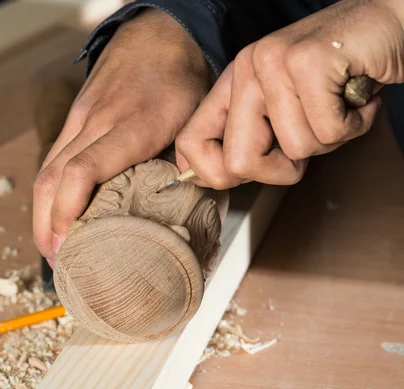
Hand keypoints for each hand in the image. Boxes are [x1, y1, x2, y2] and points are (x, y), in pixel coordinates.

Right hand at [33, 9, 210, 264]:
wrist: (158, 36)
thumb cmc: (179, 80)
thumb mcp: (193, 123)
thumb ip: (185, 168)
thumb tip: (181, 214)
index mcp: (130, 126)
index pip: (82, 170)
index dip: (68, 210)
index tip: (68, 244)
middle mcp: (95, 123)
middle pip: (51, 177)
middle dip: (46, 225)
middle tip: (57, 260)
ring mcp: (79, 119)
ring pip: (46, 169)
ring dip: (43, 213)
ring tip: (54, 246)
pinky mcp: (74, 119)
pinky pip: (53, 159)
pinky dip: (50, 192)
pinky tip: (57, 211)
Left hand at [175, 0, 403, 188]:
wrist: (388, 26)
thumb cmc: (340, 75)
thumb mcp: (286, 111)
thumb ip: (255, 139)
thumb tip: (219, 178)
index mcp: (234, 83)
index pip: (190, 142)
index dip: (214, 174)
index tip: (248, 172)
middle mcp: (247, 69)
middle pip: (238, 162)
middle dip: (282, 168)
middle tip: (309, 137)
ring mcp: (273, 62)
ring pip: (294, 149)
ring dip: (329, 139)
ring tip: (338, 105)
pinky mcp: (308, 61)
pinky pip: (328, 131)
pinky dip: (353, 125)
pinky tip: (355, 98)